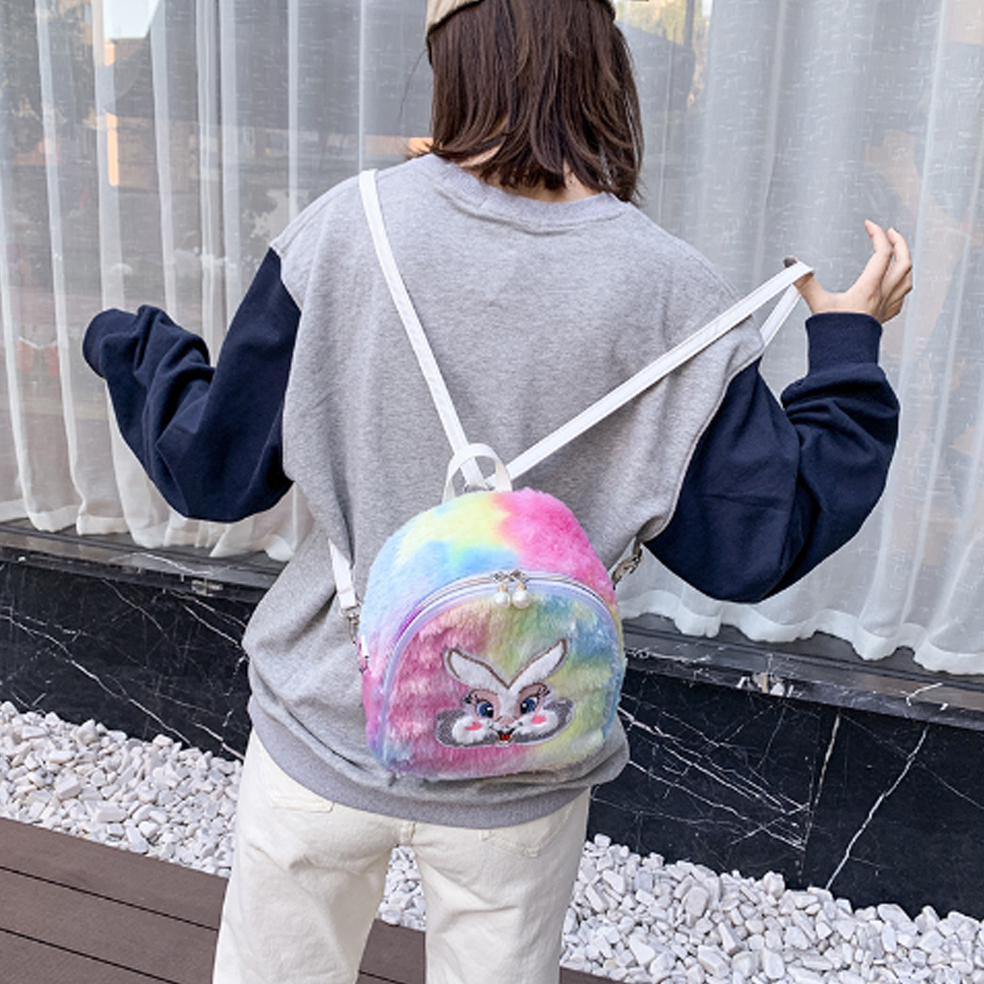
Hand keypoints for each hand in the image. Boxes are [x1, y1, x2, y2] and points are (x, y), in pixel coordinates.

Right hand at [792, 221, 912, 323]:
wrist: (845, 357)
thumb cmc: (836, 334)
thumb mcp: (818, 303)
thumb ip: (805, 282)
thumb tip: (793, 266)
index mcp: (869, 288)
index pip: (882, 252)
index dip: (877, 234)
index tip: (869, 225)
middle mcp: (882, 295)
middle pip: (903, 261)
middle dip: (898, 242)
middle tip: (890, 233)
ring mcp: (886, 306)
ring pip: (907, 277)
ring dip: (904, 261)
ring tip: (897, 253)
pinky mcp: (884, 317)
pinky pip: (901, 295)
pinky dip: (901, 283)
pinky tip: (894, 283)